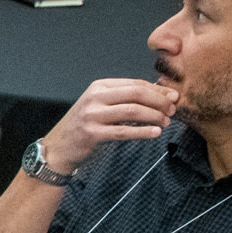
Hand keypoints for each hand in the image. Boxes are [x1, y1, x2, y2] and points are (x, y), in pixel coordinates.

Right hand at [44, 78, 178, 172]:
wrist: (58, 148)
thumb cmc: (84, 127)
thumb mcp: (100, 106)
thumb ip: (123, 99)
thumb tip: (159, 95)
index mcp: (99, 87)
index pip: (135, 84)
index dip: (157, 90)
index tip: (173, 97)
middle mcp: (94, 98)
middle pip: (136, 94)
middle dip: (159, 101)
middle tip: (172, 110)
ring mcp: (92, 115)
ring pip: (132, 111)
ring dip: (154, 116)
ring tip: (166, 122)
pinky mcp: (92, 134)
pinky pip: (123, 131)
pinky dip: (143, 132)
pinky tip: (155, 133)